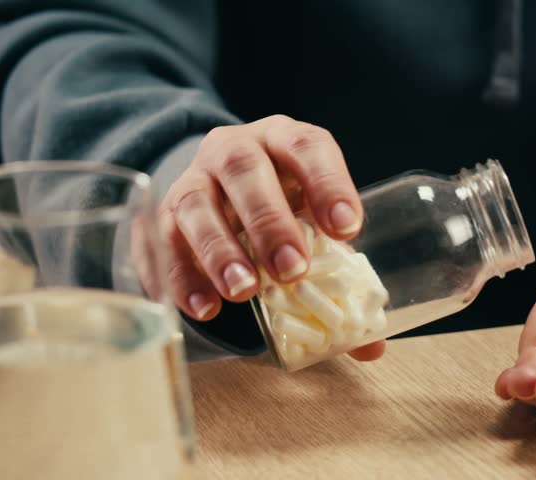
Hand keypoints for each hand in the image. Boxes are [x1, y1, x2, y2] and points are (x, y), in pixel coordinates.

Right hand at [158, 115, 384, 360]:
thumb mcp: (314, 225)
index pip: (307, 146)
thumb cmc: (283, 209)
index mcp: (285, 141)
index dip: (328, 184)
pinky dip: (184, 277)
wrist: (219, 194)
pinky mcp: (163, 213)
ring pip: (197, 202)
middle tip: (292, 270)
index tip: (347, 230)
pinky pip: (164, 241)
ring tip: (244, 292)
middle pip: (245, 169)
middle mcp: (236, 149)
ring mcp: (194, 178)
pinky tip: (206, 308)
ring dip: (221, 249)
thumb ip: (343, 276)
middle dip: (269, 220)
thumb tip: (371, 346)